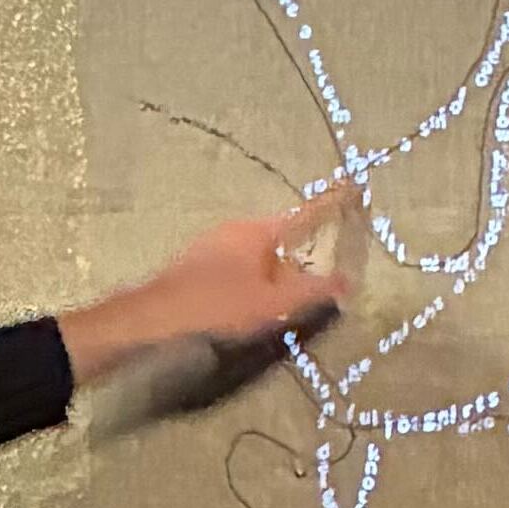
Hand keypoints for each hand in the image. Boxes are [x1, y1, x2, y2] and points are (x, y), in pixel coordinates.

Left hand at [56, 196, 348, 384]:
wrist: (156, 316)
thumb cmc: (218, 305)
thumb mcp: (273, 303)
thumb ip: (312, 292)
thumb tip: (348, 282)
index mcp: (258, 230)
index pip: (304, 214)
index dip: (329, 206)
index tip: (352, 191)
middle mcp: (236, 229)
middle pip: (281, 237)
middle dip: (300, 257)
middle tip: (316, 283)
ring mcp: (213, 243)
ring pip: (258, 253)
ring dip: (274, 272)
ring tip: (283, 300)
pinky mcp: (197, 263)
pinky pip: (238, 264)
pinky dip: (252, 278)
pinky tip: (248, 304)